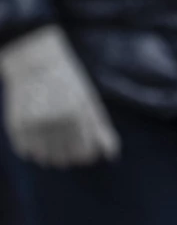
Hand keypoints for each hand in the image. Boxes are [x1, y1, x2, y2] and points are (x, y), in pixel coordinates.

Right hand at [0, 25, 119, 166]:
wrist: (35, 64)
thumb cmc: (68, 84)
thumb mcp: (90, 103)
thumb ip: (101, 130)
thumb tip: (112, 157)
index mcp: (78, 116)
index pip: (85, 154)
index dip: (86, 155)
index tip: (85, 148)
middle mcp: (56, 122)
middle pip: (64, 160)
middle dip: (68, 156)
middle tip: (66, 144)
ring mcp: (34, 124)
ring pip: (44, 159)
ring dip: (49, 155)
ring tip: (50, 139)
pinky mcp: (16, 125)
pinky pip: (25, 152)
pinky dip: (31, 149)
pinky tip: (35, 136)